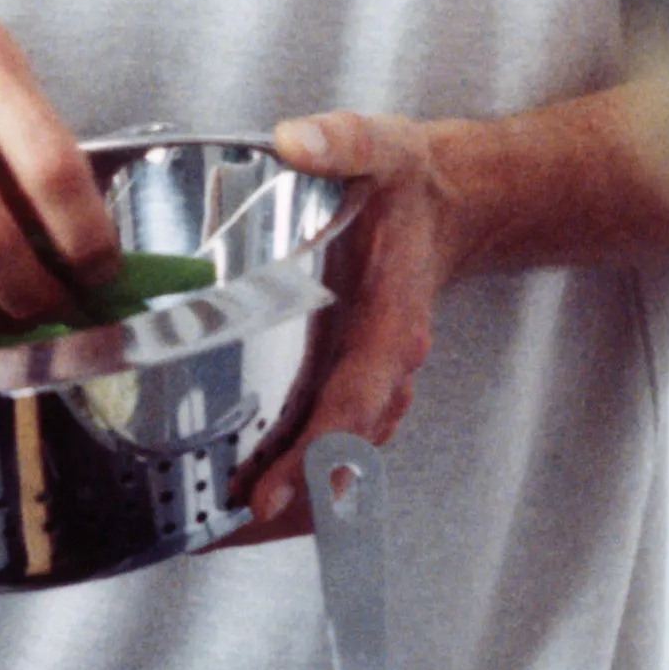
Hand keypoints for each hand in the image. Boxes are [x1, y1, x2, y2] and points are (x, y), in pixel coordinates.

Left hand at [240, 109, 464, 529]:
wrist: (449, 202)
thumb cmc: (409, 181)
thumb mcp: (380, 146)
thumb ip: (342, 142)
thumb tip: (297, 142)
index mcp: (393, 320)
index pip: (355, 397)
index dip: (319, 448)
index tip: (276, 492)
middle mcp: (384, 361)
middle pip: (343, 449)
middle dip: (292, 492)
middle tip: (227, 526)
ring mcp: (368, 375)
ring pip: (336, 452)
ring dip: (289, 489)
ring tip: (219, 527)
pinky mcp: (348, 375)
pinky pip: (325, 433)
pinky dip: (291, 466)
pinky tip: (243, 486)